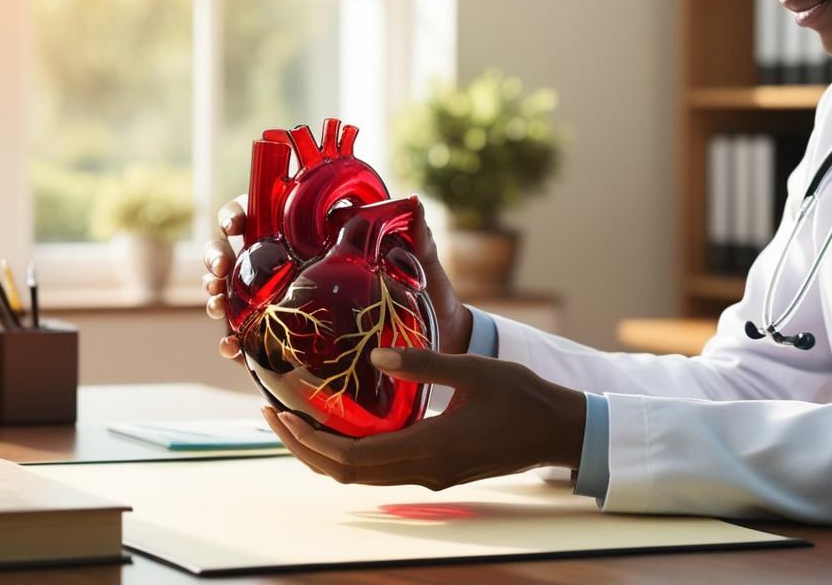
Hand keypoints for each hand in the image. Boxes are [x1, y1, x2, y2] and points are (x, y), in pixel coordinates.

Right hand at [202, 195, 475, 358]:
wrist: (436, 333)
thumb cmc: (425, 287)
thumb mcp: (420, 258)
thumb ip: (417, 233)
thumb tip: (414, 202)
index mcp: (320, 235)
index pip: (267, 213)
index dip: (241, 212)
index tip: (234, 223)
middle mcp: (298, 264)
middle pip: (241, 252)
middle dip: (218, 256)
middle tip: (218, 271)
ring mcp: (291, 300)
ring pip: (237, 293)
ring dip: (217, 296)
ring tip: (216, 305)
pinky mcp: (294, 336)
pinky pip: (255, 338)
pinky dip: (235, 342)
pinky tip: (231, 349)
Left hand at [261, 347, 586, 489]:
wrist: (558, 432)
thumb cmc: (522, 396)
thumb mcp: (475, 369)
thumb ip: (425, 363)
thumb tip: (375, 354)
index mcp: (429, 447)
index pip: (351, 458)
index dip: (309, 441)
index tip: (281, 414)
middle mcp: (424, 470)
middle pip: (345, 474)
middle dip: (303, 448)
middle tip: (273, 415)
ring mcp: (430, 475)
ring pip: (360, 476)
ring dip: (324, 453)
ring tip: (297, 419)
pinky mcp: (437, 471)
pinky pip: (380, 469)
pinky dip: (350, 452)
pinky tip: (341, 425)